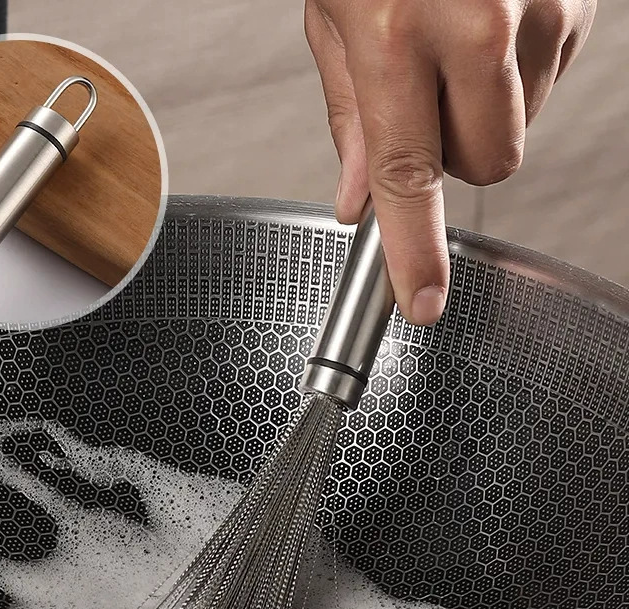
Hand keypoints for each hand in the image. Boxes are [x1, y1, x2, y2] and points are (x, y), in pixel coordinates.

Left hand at [305, 0, 596, 325]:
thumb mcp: (336, 12)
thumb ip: (351, 115)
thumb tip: (357, 199)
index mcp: (397, 31)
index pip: (408, 177)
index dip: (414, 250)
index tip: (422, 300)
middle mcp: (477, 20)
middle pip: (484, 164)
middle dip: (452, 153)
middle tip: (426, 100)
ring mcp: (542, 1)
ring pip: (521, 125)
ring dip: (486, 106)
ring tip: (456, 37)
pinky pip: (551, 77)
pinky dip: (519, 67)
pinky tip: (494, 18)